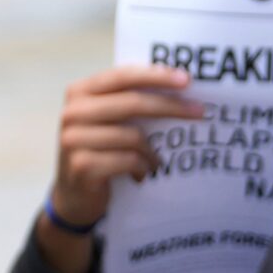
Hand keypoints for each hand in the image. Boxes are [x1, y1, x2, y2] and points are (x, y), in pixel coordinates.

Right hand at [49, 65, 205, 226]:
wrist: (73, 196)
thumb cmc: (98, 151)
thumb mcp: (105, 120)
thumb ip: (125, 100)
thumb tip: (176, 86)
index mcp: (79, 92)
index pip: (122, 76)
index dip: (155, 76)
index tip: (186, 80)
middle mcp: (72, 112)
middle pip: (132, 103)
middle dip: (170, 106)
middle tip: (200, 112)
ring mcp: (74, 139)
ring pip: (133, 136)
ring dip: (153, 151)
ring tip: (157, 161)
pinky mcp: (82, 166)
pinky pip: (128, 161)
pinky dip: (142, 168)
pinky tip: (141, 175)